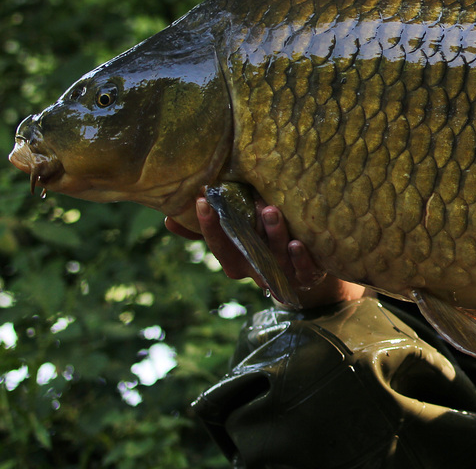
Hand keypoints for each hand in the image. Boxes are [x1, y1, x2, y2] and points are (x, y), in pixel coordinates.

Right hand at [165, 197, 366, 307]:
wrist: (306, 270)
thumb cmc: (263, 244)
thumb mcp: (236, 236)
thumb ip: (206, 229)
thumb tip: (168, 218)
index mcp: (236, 261)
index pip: (218, 245)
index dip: (209, 225)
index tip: (202, 199)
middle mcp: (256, 270)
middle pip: (248, 252)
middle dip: (244, 230)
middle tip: (245, 202)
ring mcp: (282, 275)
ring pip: (276, 259)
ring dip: (274, 236)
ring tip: (272, 211)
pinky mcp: (307, 277)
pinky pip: (304, 271)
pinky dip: (300, 259)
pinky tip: (298, 244)